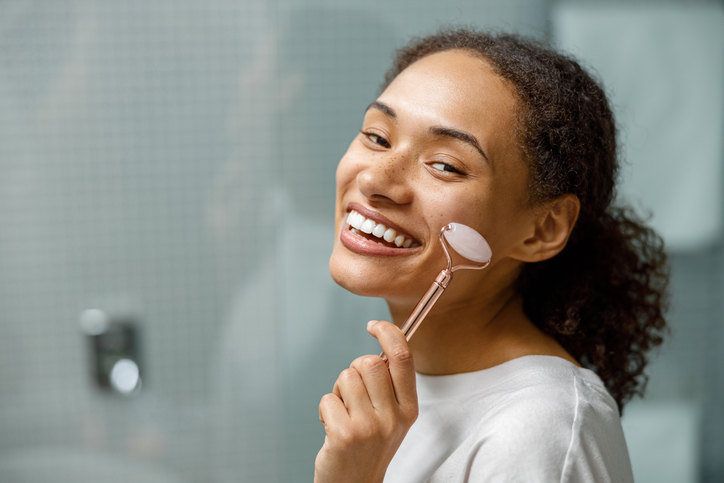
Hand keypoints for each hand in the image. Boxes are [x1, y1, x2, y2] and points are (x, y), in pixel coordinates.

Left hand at [314, 320, 417, 482]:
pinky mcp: (345, 435)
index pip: (403, 357)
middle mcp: (393, 418)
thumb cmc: (369, 446)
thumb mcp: (392, 417)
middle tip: (352, 392)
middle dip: (355, 369)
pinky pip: (328, 398)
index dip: (388, 332)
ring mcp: (369, 427)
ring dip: (338, 390)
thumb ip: (390, 385)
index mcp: (409, 409)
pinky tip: (332, 426)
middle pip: (369, 362)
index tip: (374, 326)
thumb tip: (383, 341)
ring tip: (343, 412)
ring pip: (346, 377)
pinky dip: (325, 408)